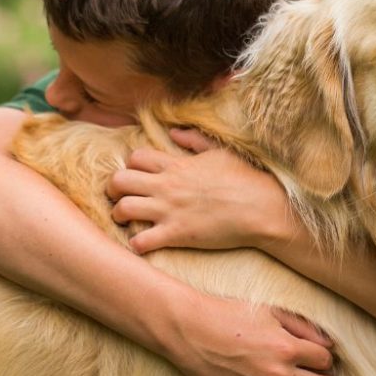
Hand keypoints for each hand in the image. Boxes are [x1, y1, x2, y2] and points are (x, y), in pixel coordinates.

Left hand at [107, 128, 295, 253]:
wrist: (261, 208)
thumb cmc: (245, 179)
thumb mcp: (220, 152)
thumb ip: (195, 140)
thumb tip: (175, 132)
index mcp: (177, 165)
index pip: (135, 158)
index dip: (130, 166)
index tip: (138, 176)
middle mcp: (167, 186)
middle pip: (118, 181)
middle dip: (113, 189)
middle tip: (120, 197)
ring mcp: (170, 210)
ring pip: (122, 209)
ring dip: (119, 216)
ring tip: (126, 221)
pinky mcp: (177, 234)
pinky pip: (141, 241)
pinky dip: (136, 244)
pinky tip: (143, 244)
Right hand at [163, 293, 334, 375]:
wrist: (189, 330)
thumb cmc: (229, 314)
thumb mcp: (270, 311)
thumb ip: (303, 326)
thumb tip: (328, 343)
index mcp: (286, 348)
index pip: (325, 361)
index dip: (324, 357)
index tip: (316, 354)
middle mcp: (276, 374)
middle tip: (311, 371)